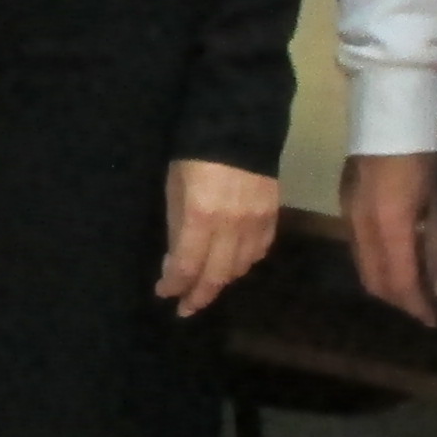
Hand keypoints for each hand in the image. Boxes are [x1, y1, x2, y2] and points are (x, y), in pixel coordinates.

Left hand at [156, 159, 282, 317]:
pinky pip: (260, 250)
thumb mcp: (174, 190)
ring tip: (206, 288)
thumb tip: (175, 263)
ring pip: (240, 268)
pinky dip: (245, 263)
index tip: (164, 293)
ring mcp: (255, 222)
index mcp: (201, 218)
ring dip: (222, 281)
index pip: (187, 267)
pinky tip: (233, 266)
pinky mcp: (272, 215)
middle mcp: (231, 227)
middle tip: (186, 309)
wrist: (237, 127)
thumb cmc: (193, 156)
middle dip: (199, 296)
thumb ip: (177, 229)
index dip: (174, 285)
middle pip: (216, 275)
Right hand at [343, 150, 436, 324]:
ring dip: (388, 283)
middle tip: (428, 308)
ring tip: (417, 286)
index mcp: (390, 224)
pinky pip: (359, 246)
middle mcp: (362, 225)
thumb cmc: (428, 150)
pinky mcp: (346, 202)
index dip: (418, 306)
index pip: (400, 282)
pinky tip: (401, 257)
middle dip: (401, 301)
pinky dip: (379, 262)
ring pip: (363, 266)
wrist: (391, 104)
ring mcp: (349, 213)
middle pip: (375, 280)